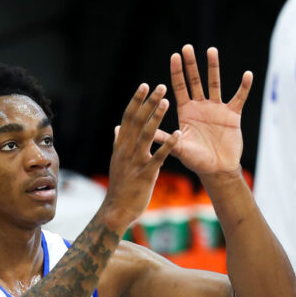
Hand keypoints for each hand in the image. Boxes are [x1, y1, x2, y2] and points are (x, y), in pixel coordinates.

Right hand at [101, 83, 179, 232]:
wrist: (116, 210)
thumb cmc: (120, 186)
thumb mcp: (116, 162)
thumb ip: (118, 143)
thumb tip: (117, 128)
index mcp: (120, 145)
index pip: (128, 118)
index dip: (137, 101)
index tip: (145, 86)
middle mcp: (126, 150)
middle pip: (137, 121)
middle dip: (148, 103)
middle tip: (160, 86)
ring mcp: (135, 161)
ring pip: (146, 134)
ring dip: (156, 117)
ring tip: (167, 101)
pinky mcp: (146, 174)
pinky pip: (158, 156)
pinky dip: (169, 144)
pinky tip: (179, 133)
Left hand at [169, 45, 252, 175]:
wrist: (217, 169)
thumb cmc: (196, 160)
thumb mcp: (178, 148)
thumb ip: (165, 139)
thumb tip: (146, 133)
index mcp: (186, 112)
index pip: (179, 88)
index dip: (177, 72)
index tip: (174, 56)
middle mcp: (200, 107)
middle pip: (195, 81)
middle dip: (191, 65)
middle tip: (187, 47)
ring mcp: (217, 109)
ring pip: (215, 84)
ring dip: (213, 68)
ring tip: (211, 50)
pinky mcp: (232, 115)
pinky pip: (239, 98)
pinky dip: (244, 87)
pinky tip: (247, 75)